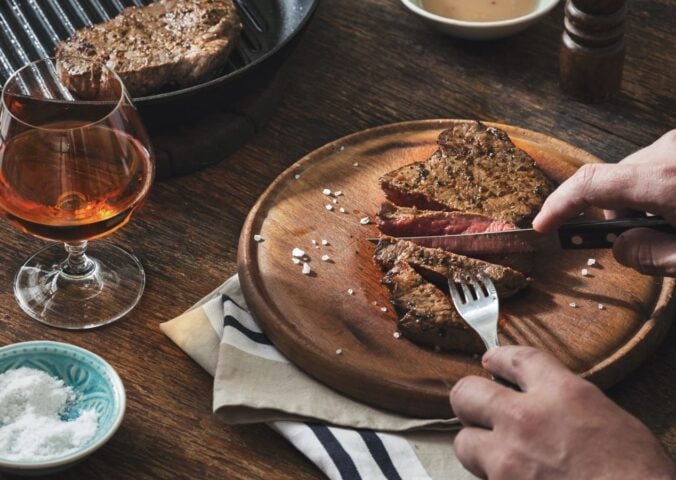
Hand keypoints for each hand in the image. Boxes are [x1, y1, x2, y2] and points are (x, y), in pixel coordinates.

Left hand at [450, 346, 675, 479]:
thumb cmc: (637, 474)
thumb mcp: (608, 418)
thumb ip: (568, 404)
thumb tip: (549, 403)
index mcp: (561, 393)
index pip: (516, 359)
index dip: (498, 357)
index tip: (490, 359)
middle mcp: (526, 419)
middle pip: (468, 392)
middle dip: (470, 399)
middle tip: (478, 407)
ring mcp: (508, 458)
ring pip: (464, 441)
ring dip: (476, 445)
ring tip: (493, 452)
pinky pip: (482, 477)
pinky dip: (492, 478)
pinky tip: (512, 478)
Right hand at [533, 130, 675, 275]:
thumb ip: (649, 255)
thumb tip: (621, 247)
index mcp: (665, 180)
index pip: (590, 184)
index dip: (559, 205)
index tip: (543, 225)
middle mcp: (669, 151)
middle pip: (614, 180)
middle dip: (617, 212)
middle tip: (645, 240)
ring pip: (637, 173)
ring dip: (644, 200)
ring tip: (675, 224)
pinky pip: (659, 164)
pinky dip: (661, 188)